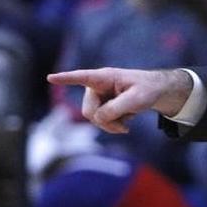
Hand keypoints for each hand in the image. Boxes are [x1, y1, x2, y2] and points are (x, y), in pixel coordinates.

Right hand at [46, 67, 192, 133]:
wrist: (155, 92)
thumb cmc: (147, 90)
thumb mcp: (137, 100)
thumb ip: (116, 108)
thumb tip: (98, 118)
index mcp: (104, 77)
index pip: (82, 77)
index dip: (66, 79)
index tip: (50, 78)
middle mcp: (96, 86)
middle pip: (89, 111)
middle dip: (105, 122)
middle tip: (124, 129)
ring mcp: (98, 97)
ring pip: (94, 119)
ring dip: (111, 125)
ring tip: (128, 123)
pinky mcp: (101, 106)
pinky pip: (101, 122)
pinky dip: (114, 125)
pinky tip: (126, 120)